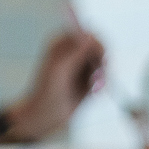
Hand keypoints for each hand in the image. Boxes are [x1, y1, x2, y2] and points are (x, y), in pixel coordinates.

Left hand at [0, 21, 104, 142]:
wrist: (45, 114)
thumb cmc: (47, 91)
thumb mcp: (60, 69)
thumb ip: (75, 51)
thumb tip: (89, 35)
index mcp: (62, 44)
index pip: (88, 34)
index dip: (97, 44)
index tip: (101, 59)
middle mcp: (72, 52)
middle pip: (99, 48)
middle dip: (102, 63)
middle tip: (98, 77)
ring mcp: (80, 65)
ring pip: (103, 63)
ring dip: (102, 76)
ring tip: (94, 88)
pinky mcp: (87, 79)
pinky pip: (102, 76)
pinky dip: (101, 84)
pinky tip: (94, 93)